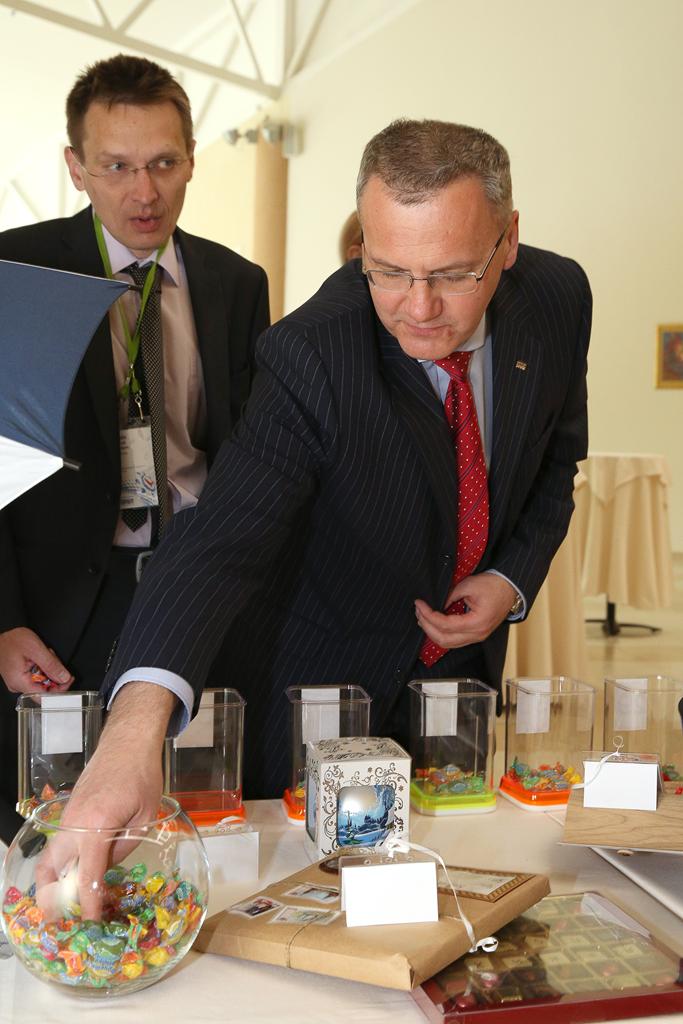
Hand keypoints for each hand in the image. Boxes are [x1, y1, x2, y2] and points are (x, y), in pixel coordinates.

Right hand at [0, 627, 72, 692]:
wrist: (2, 635)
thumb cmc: (12, 640)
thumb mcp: (36, 649)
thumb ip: (51, 665)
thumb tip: (64, 677)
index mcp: (20, 682)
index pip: (44, 696)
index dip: (59, 690)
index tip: (68, 680)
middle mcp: (18, 685)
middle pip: (44, 688)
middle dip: (53, 673)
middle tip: (52, 658)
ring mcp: (19, 681)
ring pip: (42, 681)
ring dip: (47, 667)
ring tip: (43, 654)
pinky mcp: (20, 676)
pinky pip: (36, 676)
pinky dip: (42, 666)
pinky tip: (39, 657)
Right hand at [34, 682, 175, 919]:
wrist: (128, 741)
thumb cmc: (143, 775)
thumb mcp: (146, 816)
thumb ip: (124, 847)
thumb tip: (106, 869)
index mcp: (97, 826)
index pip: (86, 876)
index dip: (88, 904)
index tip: (90, 923)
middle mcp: (74, 823)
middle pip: (51, 870)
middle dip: (53, 899)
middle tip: (63, 920)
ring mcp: (68, 816)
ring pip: (49, 857)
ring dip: (52, 882)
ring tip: (64, 903)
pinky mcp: (69, 811)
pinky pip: (59, 843)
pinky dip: (60, 862)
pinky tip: (75, 873)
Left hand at [415, 573, 516, 649]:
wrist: (509, 588)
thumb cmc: (493, 585)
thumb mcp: (468, 585)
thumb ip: (450, 596)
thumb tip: (435, 604)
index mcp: (477, 622)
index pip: (445, 625)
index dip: (428, 615)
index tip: (419, 604)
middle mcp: (477, 634)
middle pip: (444, 640)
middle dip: (427, 626)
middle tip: (418, 611)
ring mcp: (477, 637)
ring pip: (448, 643)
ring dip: (432, 632)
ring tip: (422, 617)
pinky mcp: (475, 635)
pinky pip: (454, 640)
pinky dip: (441, 633)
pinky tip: (433, 623)